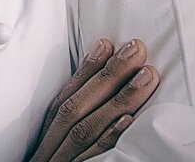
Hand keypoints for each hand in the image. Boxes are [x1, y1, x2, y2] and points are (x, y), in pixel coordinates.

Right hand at [27, 37, 159, 161]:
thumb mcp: (57, 151)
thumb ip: (74, 128)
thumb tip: (100, 93)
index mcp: (48, 138)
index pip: (65, 98)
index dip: (84, 71)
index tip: (106, 44)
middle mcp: (53, 148)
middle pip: (77, 107)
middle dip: (107, 75)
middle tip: (135, 49)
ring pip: (88, 128)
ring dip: (118, 99)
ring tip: (146, 75)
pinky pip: (95, 158)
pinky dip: (109, 139)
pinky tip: (129, 120)